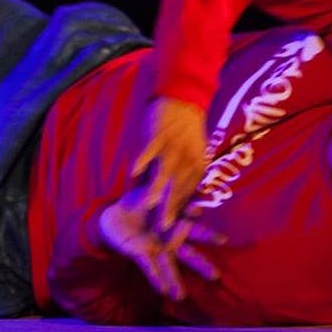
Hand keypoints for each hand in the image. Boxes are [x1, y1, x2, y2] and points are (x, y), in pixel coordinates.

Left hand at [97, 196, 223, 302]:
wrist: (113, 216)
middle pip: (188, 254)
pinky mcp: (140, 253)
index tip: (222, 240)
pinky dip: (155, 277)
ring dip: (175, 280)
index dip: (207, 235)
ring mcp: (156, 249)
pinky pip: (149, 266)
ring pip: (169, 266)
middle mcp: (169, 241)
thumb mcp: (153, 194)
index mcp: (174, 225)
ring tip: (181, 296)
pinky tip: (162, 290)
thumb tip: (186, 193)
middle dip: (201, 265)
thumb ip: (168, 196)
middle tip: (216, 276)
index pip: (195, 230)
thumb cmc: (138, 204)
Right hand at [129, 96, 207, 229]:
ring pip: (165, 171)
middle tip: (163, 229)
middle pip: (179, 187)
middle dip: (171, 208)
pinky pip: (150, 149)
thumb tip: (187, 201)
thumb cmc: (187, 131)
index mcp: (198, 165)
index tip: (175, 232)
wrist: (183, 99)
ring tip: (147, 206)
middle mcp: (188, 158)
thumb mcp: (195, 155)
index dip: (183, 212)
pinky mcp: (160, 133)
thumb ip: (189, 177)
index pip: (190, 193)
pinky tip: (133, 172)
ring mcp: (173, 145)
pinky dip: (142, 160)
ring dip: (156, 188)